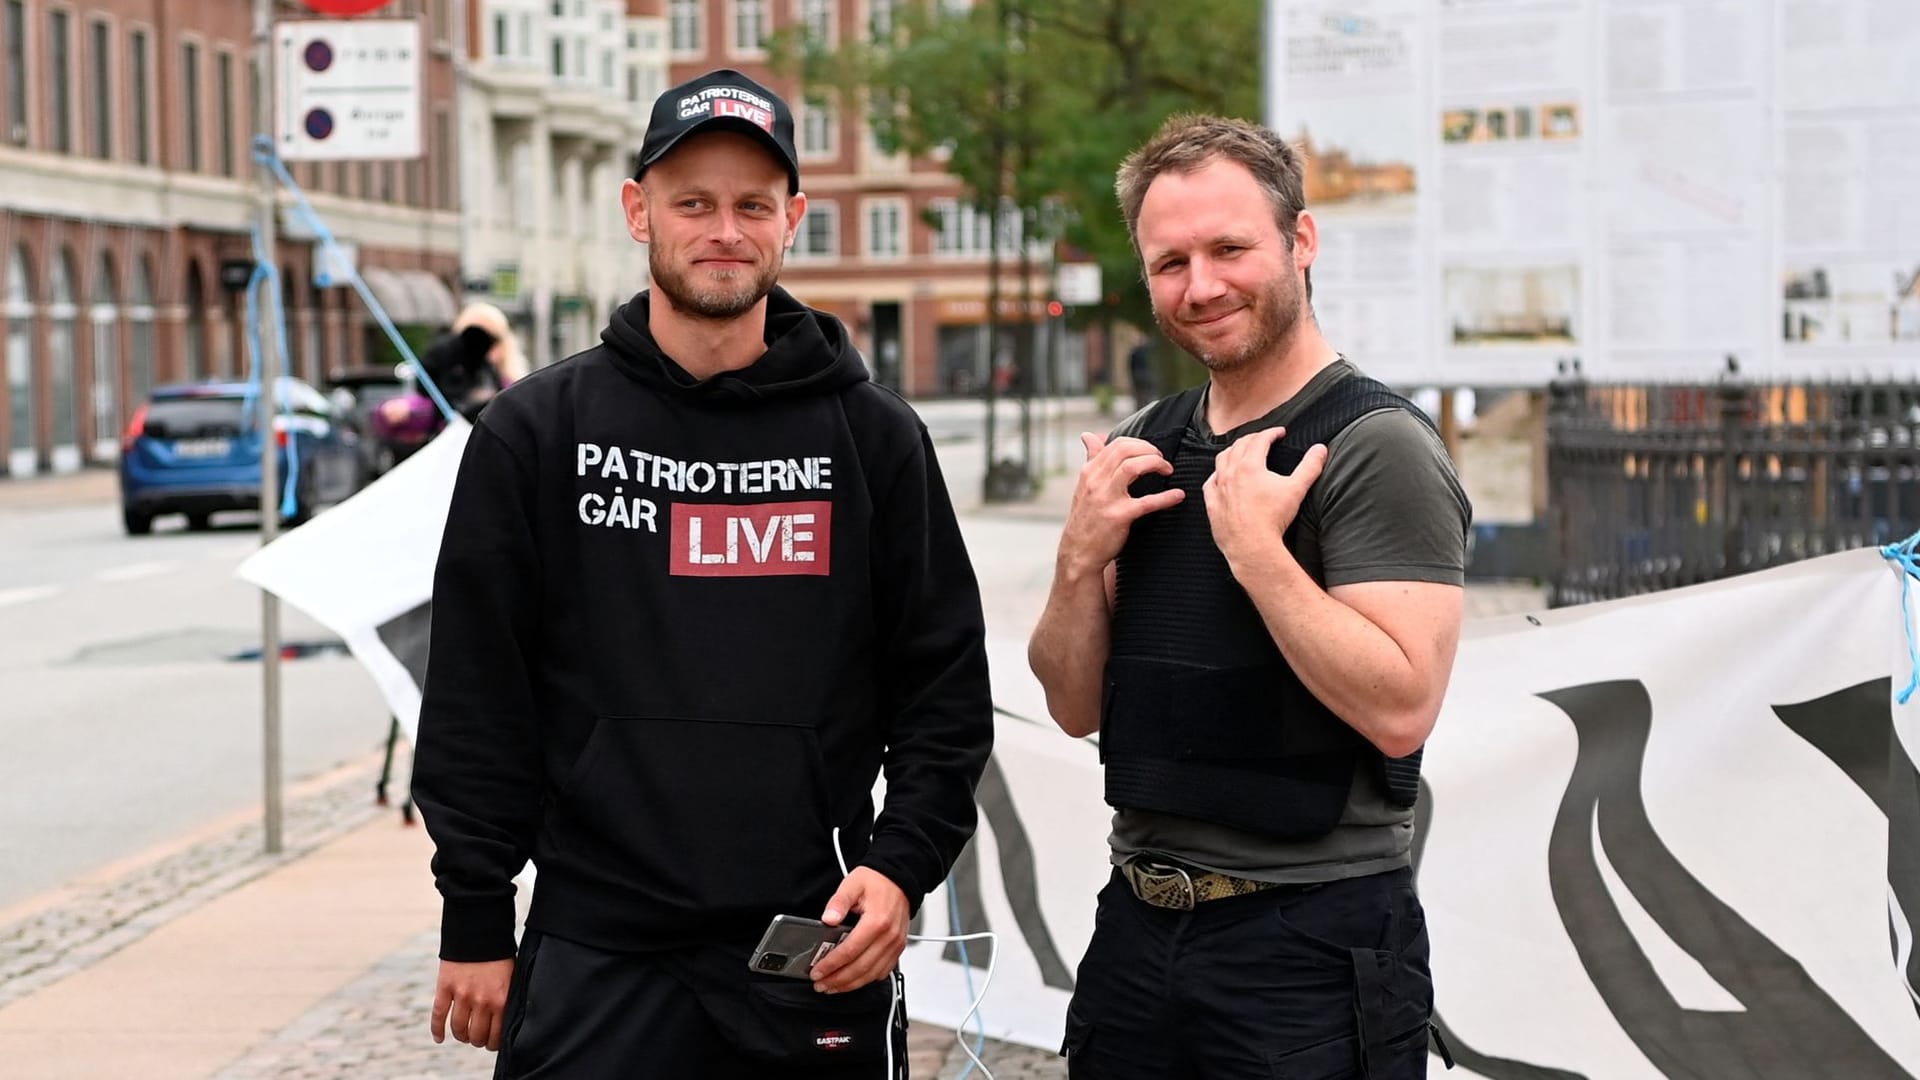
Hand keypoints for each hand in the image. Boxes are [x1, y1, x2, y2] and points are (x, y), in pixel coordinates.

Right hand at [430, 957, 513, 1049]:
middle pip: (476, 1036)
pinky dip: (437, 1030)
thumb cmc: (500, 954)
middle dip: (477, 1040)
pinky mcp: (445, 987)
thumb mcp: (512, 977)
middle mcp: (482, 1001)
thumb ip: (508, 999)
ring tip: (463, 1035)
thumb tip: (506, 1021)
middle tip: (477, 1038)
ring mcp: (462, 995)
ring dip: (461, 1036)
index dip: (493, 1043)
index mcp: (501, 1000)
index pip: (496, 1035)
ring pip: (458, 1029)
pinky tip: (439, 1039)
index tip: (491, 1042)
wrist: (480, 930)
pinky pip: (438, 1015)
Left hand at [811, 867, 909, 992]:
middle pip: (860, 968)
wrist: (900, 879)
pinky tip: (852, 981)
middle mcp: (888, 937)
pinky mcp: (897, 949)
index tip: (817, 971)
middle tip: (821, 984)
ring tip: (832, 986)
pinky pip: (883, 972)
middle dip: (837, 980)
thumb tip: (828, 919)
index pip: (850, 951)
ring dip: (850, 985)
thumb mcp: (853, 884)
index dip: (831, 965)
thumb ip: (839, 902)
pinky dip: (866, 980)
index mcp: (876, 921)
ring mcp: (895, 945)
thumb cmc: (877, 882)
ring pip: (871, 975)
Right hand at [1059, 433, 1186, 575]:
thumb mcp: (1084, 486)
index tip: (1151, 453)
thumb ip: (1091, 460)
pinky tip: (1178, 495)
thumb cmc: (1086, 518)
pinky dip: (1166, 497)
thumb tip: (1089, 436)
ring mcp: (1106, 499)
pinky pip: (1146, 502)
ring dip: (1155, 463)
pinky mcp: (1118, 517)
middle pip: (1125, 450)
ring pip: (1132, 466)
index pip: (1117, 444)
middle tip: (1163, 460)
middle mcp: (1096, 482)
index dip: (1140, 444)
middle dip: (1150, 450)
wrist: (1079, 552)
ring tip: (1168, 470)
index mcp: (1089, 472)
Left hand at [1203, 427, 1326, 576]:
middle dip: (1253, 439)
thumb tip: (1321, 448)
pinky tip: (1221, 477)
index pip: (1260, 440)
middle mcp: (1231, 473)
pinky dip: (1217, 475)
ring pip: (1221, 460)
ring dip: (1232, 452)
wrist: (1252, 546)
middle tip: (1263, 439)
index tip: (1280, 433)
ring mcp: (1219, 488)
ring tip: (1241, 451)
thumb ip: (1310, 467)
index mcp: (1250, 466)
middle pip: (1239, 446)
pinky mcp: (1212, 504)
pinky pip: (1210, 483)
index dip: (1271, 433)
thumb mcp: (1296, 490)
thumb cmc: (1274, 519)